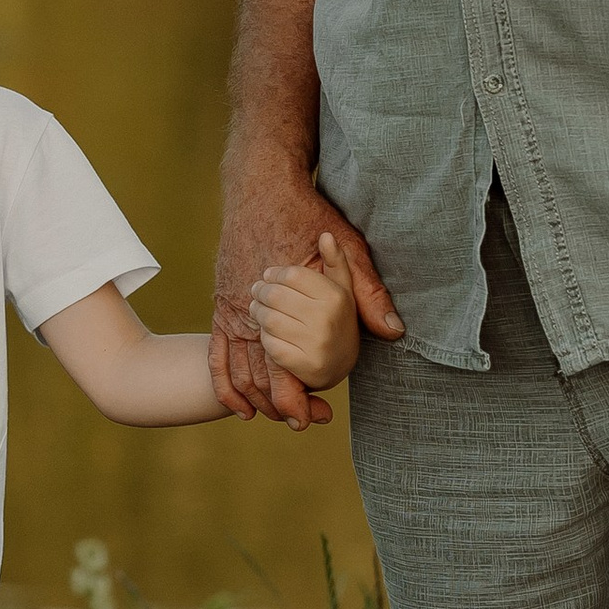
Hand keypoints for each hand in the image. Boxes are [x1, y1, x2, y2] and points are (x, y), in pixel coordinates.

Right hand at [211, 159, 401, 424]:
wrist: (260, 185)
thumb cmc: (307, 214)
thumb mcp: (347, 245)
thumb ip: (365, 291)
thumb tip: (392, 330)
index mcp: (283, 300)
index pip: (283, 365)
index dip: (295, 398)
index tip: (310, 418)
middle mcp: (251, 309)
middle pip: (258, 375)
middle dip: (279, 406)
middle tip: (302, 423)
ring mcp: (232, 307)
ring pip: (237, 369)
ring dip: (255, 399)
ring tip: (275, 416)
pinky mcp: (223, 303)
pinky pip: (216, 352)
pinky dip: (225, 383)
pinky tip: (239, 404)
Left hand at [251, 234, 362, 393]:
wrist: (342, 365)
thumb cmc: (337, 320)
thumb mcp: (342, 289)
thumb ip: (335, 261)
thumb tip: (326, 235)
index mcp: (335, 296)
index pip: (292, 275)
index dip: (275, 274)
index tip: (269, 276)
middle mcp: (327, 319)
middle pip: (276, 295)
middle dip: (261, 291)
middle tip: (257, 291)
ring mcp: (316, 344)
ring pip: (268, 319)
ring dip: (258, 312)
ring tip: (258, 309)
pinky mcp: (304, 365)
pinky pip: (269, 344)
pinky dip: (264, 337)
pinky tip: (268, 332)